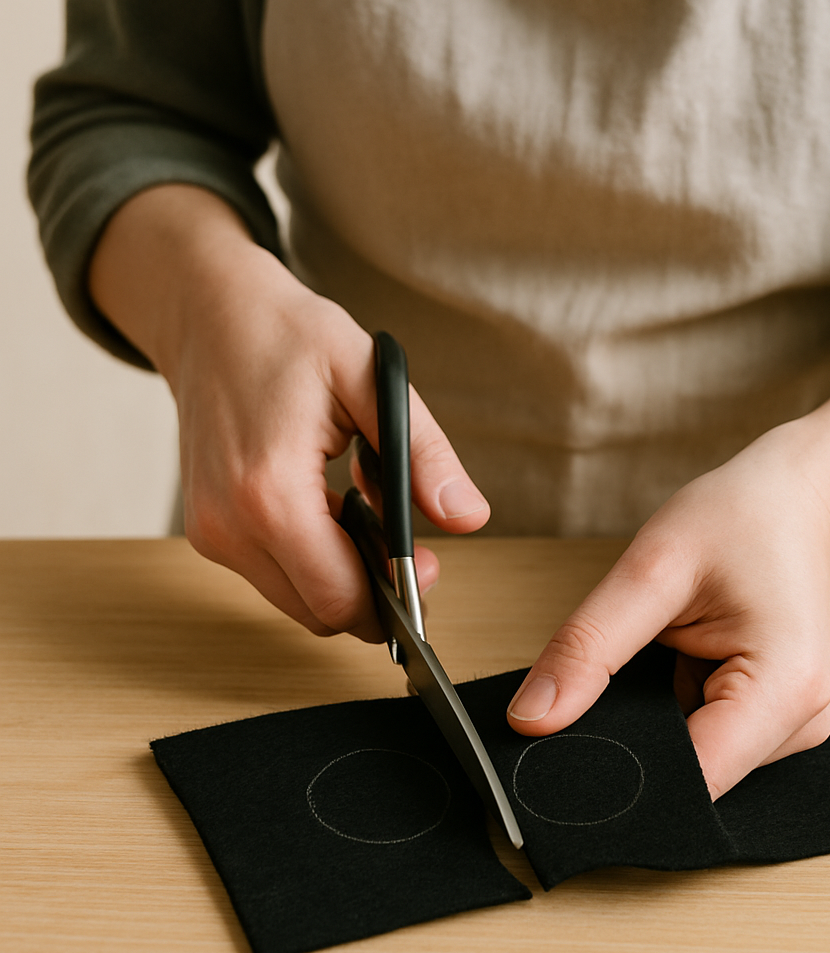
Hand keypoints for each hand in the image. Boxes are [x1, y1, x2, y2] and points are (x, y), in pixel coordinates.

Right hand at [90, 185, 489, 637]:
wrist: (208, 312)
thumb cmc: (286, 334)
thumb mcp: (372, 379)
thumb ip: (423, 455)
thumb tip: (469, 517)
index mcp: (268, 491)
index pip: (339, 596)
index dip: (394, 598)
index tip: (429, 568)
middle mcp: (228, 524)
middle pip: (319, 611)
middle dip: (374, 591)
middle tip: (410, 546)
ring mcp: (211, 531)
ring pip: (298, 599)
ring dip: (343, 573)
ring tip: (365, 508)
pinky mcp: (209, 528)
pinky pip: (275, 573)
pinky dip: (314, 557)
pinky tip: (333, 505)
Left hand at [506, 431, 829, 799]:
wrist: (792, 502)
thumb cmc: (740, 519)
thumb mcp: (650, 570)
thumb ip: (588, 647)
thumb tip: (531, 719)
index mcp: (784, 691)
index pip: (688, 781)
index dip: (617, 772)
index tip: (562, 747)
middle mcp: (797, 724)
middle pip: (687, 775)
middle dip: (630, 741)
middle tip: (604, 675)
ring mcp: (787, 727)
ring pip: (689, 759)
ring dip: (649, 721)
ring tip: (652, 654)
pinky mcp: (768, 721)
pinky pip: (700, 737)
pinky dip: (668, 709)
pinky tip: (670, 662)